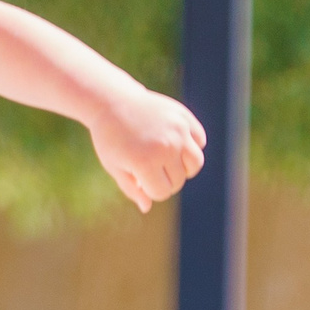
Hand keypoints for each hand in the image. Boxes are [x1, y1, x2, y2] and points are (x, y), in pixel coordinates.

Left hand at [90, 88, 207, 212]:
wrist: (113, 102)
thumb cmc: (110, 138)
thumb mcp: (115, 166)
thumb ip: (132, 189)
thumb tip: (147, 207)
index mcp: (146, 162)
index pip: (162, 192)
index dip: (150, 191)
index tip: (139, 180)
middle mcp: (166, 146)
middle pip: (179, 180)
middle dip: (165, 180)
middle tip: (150, 169)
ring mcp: (178, 131)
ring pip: (196, 164)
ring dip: (183, 168)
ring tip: (167, 162)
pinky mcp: (184, 117)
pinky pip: (200, 141)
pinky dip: (191, 146)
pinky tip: (175, 144)